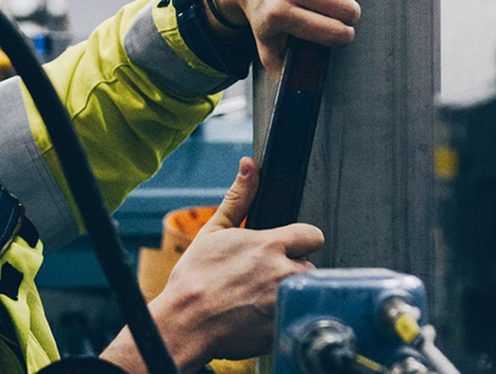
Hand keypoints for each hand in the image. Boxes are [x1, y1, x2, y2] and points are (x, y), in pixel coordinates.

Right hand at [101, 158, 323, 373]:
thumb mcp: (213, 231)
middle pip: (309, 266)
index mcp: (270, 245)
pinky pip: (295, 317)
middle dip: (291, 269)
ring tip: (260, 299)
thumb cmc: (194, 281)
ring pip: (304, 292)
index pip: (312, 234)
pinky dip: (282, 318)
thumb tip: (249, 166)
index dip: (299, 240)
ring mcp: (286, 303)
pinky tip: (258, 317)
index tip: (287, 247)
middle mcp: (284, 273)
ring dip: (289, 293)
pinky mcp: (284, 329)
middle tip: (263, 277)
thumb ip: (239, 198)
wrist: (183, 327)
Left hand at [205, 0, 366, 70]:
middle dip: (351, 15)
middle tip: (344, 13)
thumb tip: (301, 92)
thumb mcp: (265, 40)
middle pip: (347, 8)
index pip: (335, 32)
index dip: (345, 36)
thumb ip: (282, 66)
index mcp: (280, 13)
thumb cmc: (262, 6)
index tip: (343, 33)